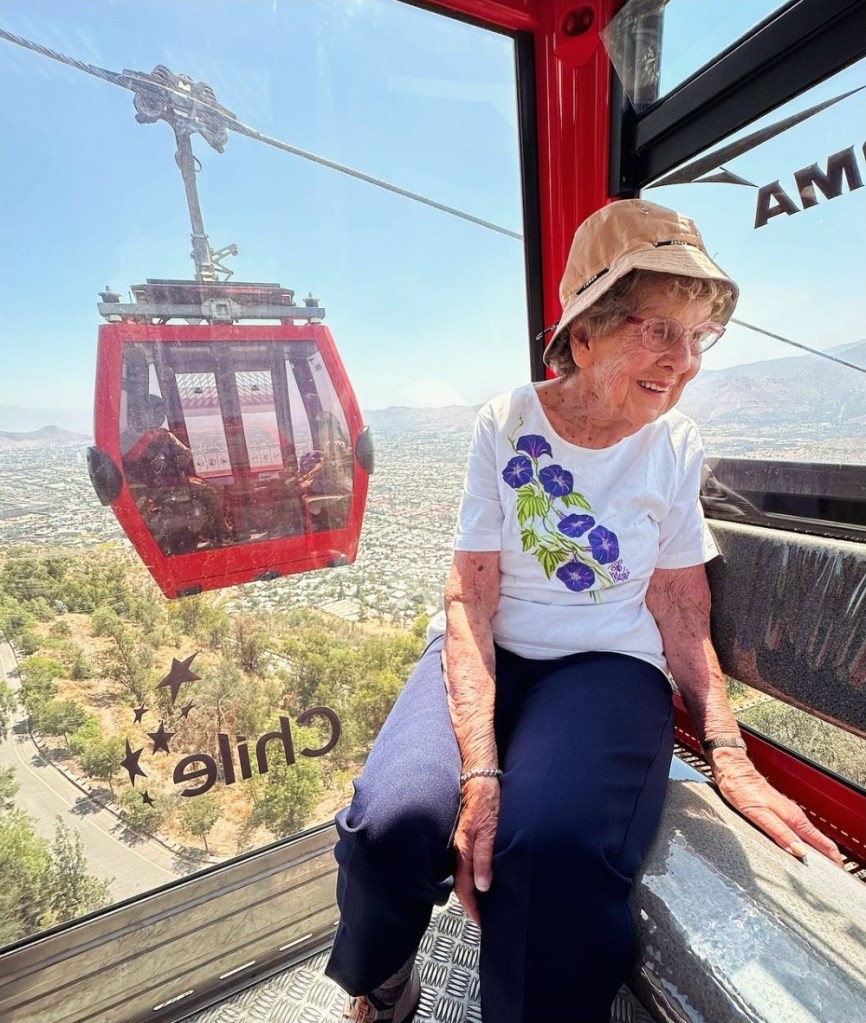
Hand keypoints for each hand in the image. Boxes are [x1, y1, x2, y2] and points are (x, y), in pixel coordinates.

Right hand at [453, 776, 499, 925]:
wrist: (479, 772)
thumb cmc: (486, 798)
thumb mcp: (488, 829)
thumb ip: (484, 857)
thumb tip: (482, 886)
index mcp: (464, 850)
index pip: (464, 888)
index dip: (473, 908)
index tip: (482, 923)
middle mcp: (460, 847)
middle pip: (463, 882)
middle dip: (472, 902)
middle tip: (484, 916)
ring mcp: (463, 839)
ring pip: (465, 871)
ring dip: (473, 888)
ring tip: (485, 900)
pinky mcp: (468, 831)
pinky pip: (468, 858)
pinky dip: (474, 872)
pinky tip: (483, 873)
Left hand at [712, 750, 842, 864]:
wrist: (732, 769)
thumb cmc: (741, 790)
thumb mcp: (759, 815)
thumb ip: (779, 833)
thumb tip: (800, 851)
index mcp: (794, 819)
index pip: (823, 842)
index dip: (834, 860)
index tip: (837, 874)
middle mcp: (794, 815)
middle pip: (818, 841)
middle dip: (826, 860)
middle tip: (825, 878)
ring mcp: (787, 813)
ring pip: (807, 836)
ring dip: (814, 852)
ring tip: (813, 870)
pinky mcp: (778, 811)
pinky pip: (796, 830)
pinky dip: (801, 843)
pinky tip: (794, 850)